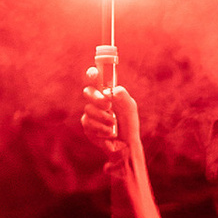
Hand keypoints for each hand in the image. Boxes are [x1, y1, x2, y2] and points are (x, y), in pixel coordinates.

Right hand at [82, 60, 137, 176]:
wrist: (127, 144)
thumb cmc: (129, 123)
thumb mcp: (129, 107)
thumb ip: (122, 95)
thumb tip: (108, 92)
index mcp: (106, 93)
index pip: (95, 80)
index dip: (92, 74)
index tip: (93, 72)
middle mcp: (96, 102)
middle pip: (87, 92)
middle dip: (97, 98)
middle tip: (108, 105)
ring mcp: (90, 115)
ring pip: (89, 110)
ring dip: (104, 118)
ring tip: (113, 124)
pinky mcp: (88, 128)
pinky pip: (89, 124)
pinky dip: (102, 129)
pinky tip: (110, 134)